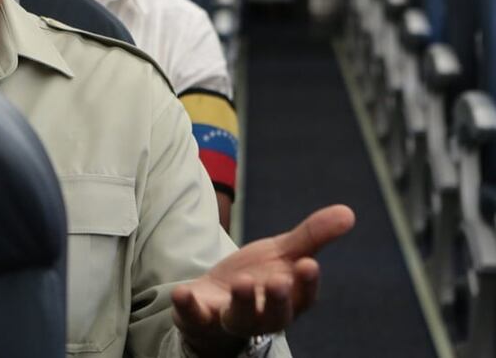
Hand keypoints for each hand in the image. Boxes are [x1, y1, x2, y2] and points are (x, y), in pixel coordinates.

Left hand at [172, 204, 355, 357]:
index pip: (303, 296)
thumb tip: (349, 212)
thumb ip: (312, 237)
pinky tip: (181, 293)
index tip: (308, 264)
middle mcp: (262, 315)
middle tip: (278, 281)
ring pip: (239, 318)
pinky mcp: (200, 318)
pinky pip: (193, 317)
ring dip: (242, 302)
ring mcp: (229, 319)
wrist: (215, 300)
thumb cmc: (257, 279)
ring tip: (242, 281)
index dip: (306, 283)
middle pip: (274, 315)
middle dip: (277, 300)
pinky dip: (188, 308)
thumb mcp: (281, 254)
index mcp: (287, 299)